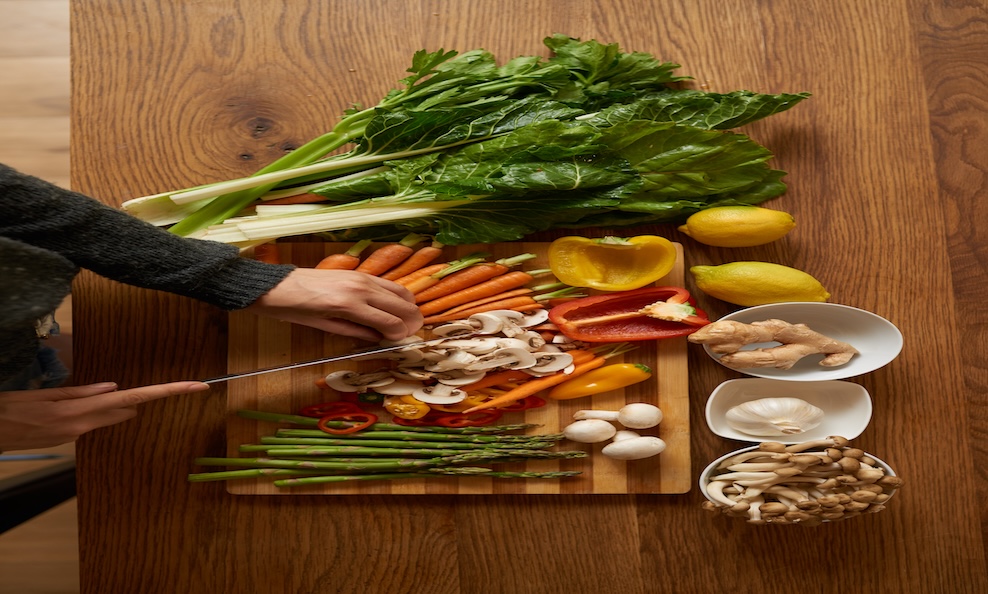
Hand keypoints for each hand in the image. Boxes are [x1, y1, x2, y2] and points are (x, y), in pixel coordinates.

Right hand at [0, 381, 208, 451]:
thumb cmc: (4, 412)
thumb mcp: (39, 397)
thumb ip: (78, 393)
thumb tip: (112, 388)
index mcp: (76, 414)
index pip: (132, 399)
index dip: (166, 392)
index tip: (195, 386)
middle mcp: (80, 428)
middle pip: (125, 409)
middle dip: (146, 397)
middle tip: (179, 384)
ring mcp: (73, 437)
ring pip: (108, 414)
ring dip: (118, 403)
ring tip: (128, 389)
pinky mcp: (65, 440)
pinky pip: (90, 420)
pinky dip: (98, 409)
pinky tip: (91, 402)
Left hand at [244, 268, 423, 340]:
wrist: (276, 286)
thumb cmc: (295, 310)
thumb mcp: (326, 327)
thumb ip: (357, 331)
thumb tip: (380, 337)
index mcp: (350, 305)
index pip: (389, 322)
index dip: (401, 335)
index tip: (402, 342)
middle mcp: (360, 288)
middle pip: (401, 305)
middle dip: (412, 321)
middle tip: (413, 333)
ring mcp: (361, 277)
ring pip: (399, 292)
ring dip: (408, 307)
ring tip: (409, 321)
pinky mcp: (358, 272)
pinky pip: (387, 284)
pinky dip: (397, 296)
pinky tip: (396, 306)